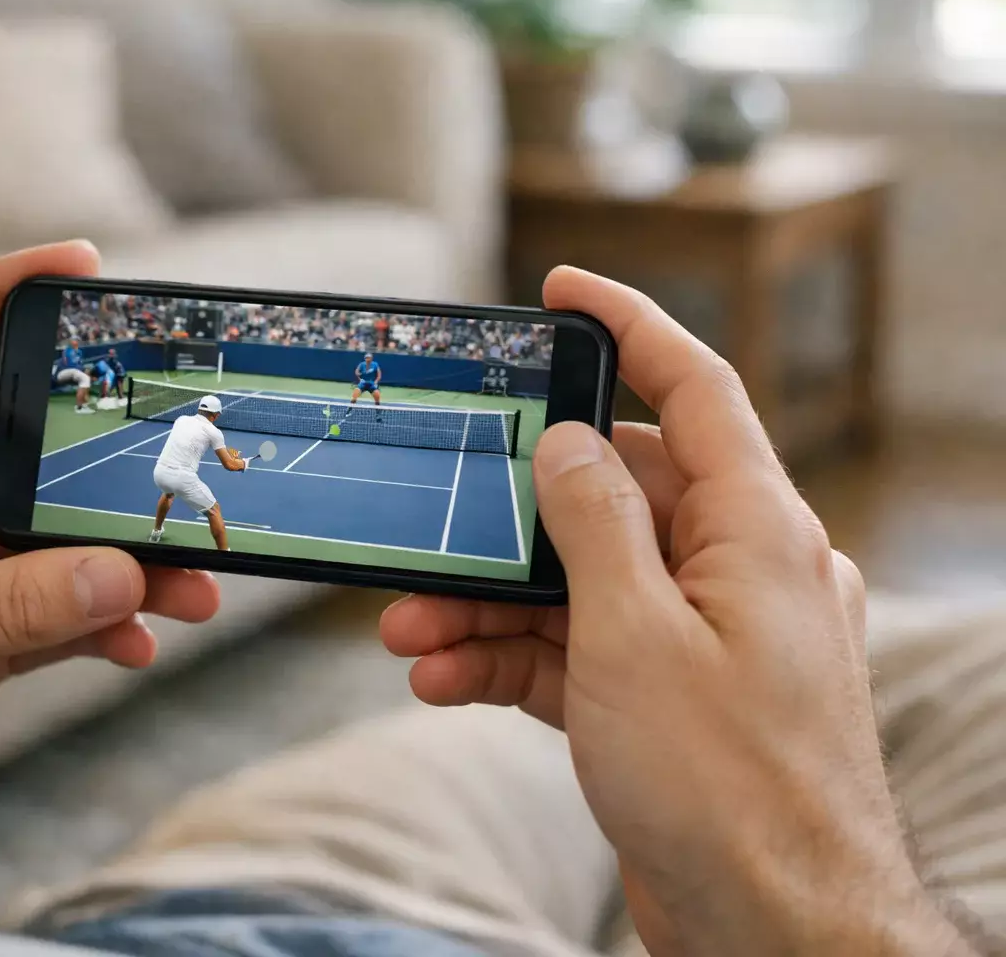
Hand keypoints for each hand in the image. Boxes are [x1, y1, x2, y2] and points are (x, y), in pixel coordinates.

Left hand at [0, 242, 220, 893]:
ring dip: (125, 562)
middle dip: (106, 467)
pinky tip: (140, 643)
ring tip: (191, 588)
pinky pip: (59, 609)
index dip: (3, 294)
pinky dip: (104, 624)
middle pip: (29, 448)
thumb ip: (6, 606)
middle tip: (181, 469)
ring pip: (56, 537)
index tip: (83, 266)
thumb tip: (119, 571)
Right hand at [382, 268, 968, 956]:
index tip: (563, 290)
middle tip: (433, 516)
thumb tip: (569, 444)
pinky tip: (444, 677)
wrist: (773, 929)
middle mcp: (731, 573)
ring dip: (490, 602)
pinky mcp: (664, 700)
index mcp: (753, 531)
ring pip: (578, 583)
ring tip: (410, 628)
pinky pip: (577, 651)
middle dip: (509, 515)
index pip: (694, 389)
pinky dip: (512, 658)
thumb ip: (593, 523)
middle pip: (609, 497)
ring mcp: (699, 639)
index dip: (629, 326)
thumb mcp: (634, 634)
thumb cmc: (727, 786)